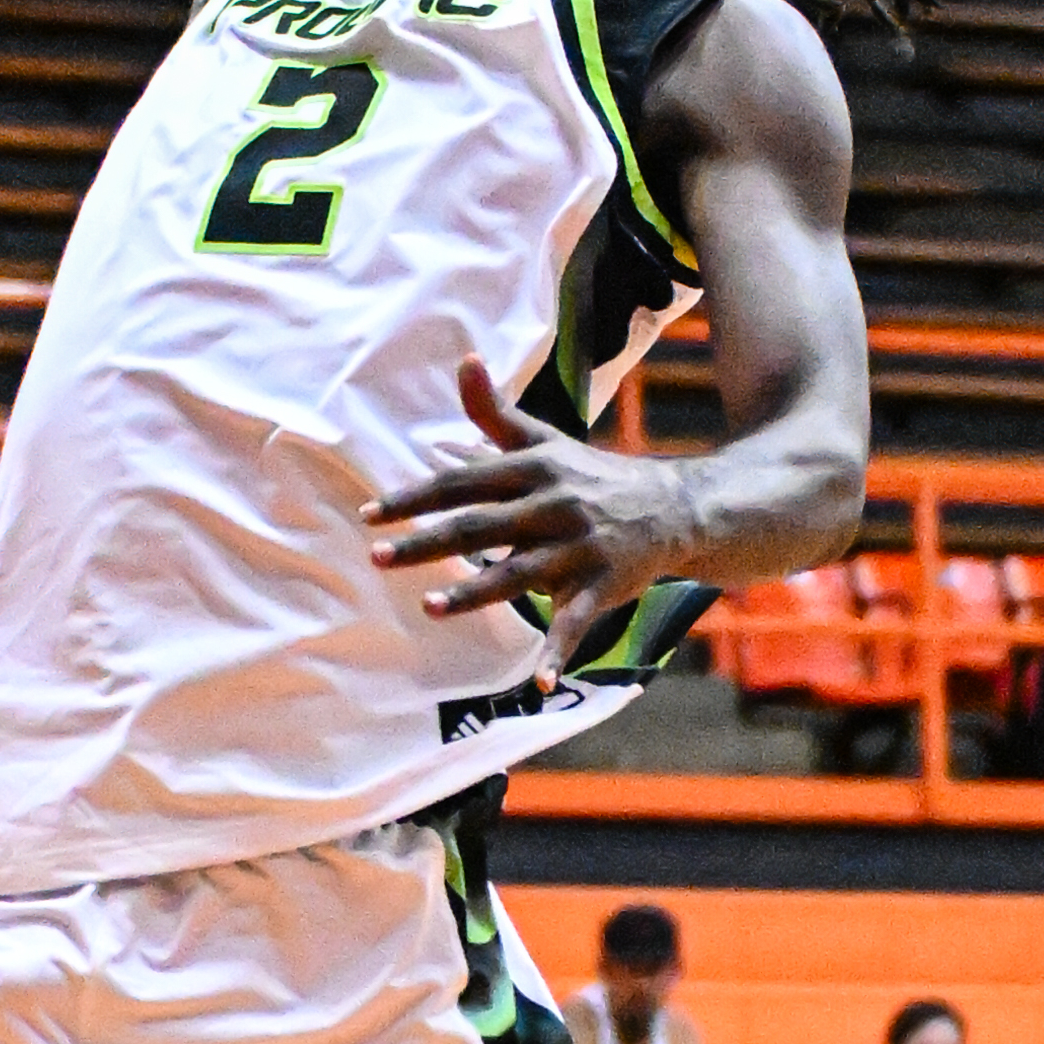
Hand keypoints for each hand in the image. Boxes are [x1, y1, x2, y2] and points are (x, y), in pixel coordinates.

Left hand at [362, 363, 688, 657]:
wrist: (674, 507)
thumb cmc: (592, 476)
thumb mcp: (546, 441)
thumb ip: (496, 412)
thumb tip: (464, 360)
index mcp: (533, 470)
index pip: (462, 482)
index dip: (415, 497)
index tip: (370, 514)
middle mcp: (552, 507)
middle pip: (480, 526)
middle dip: (427, 543)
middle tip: (377, 557)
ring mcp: (577, 549)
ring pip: (518, 574)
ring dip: (475, 592)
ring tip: (430, 607)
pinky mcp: (601, 586)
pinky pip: (576, 623)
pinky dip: (560, 654)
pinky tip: (539, 683)